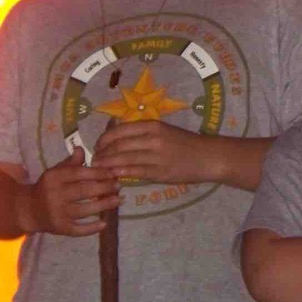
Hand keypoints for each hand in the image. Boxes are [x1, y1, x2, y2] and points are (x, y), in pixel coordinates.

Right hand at [22, 147, 120, 235]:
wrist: (29, 210)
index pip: (80, 173)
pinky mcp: (60, 228)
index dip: (98, 173)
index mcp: (55, 178)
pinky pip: (78, 229)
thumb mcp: (56, 171)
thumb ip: (71, 162)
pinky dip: (92, 228)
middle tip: (119, 186)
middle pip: (84, 191)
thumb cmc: (48, 187)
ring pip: (84, 210)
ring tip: (118, 200)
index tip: (113, 173)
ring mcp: (57, 213)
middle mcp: (55, 195)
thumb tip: (81, 148)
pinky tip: (105, 223)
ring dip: (103, 205)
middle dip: (104, 188)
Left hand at [94, 120, 215, 184]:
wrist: (207, 156)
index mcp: (152, 125)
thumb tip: (118, 134)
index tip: (97, 146)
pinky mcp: (159, 172)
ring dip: (107, 164)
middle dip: (102, 153)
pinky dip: (121, 173)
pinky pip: (135, 172)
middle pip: (118, 145)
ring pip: (123, 159)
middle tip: (94, 160)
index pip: (120, 130)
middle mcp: (152, 138)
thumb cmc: (185, 143)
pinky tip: (112, 176)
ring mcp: (155, 156)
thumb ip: (143, 133)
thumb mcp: (164, 131)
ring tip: (98, 169)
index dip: (104, 139)